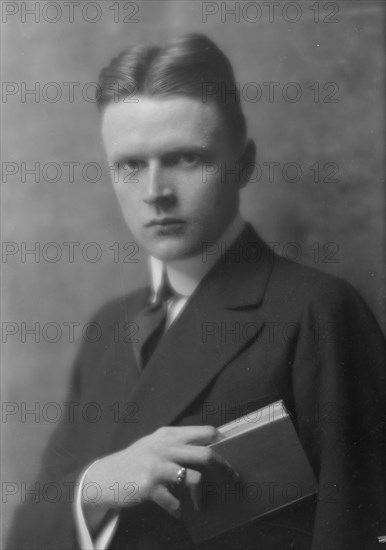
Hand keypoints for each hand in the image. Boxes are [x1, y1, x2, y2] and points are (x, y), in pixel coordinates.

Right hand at [82, 425, 234, 519]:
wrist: (104, 477)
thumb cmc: (134, 461)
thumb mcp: (154, 444)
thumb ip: (176, 444)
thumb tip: (207, 450)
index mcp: (168, 434)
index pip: (204, 431)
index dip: (222, 441)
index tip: (233, 451)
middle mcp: (164, 446)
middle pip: (205, 454)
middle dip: (223, 467)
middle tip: (232, 478)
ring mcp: (156, 466)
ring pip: (194, 478)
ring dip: (201, 495)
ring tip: (200, 504)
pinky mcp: (148, 486)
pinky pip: (174, 502)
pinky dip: (179, 510)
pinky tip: (177, 512)